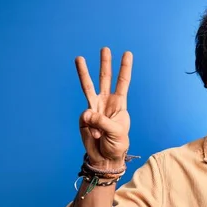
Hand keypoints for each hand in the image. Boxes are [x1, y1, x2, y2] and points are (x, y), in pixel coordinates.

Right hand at [75, 47, 132, 167]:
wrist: (105, 158)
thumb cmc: (116, 145)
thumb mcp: (116, 132)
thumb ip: (102, 121)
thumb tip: (86, 112)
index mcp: (119, 104)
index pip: (123, 83)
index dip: (125, 68)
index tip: (127, 53)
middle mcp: (106, 102)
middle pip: (105, 79)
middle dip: (105, 64)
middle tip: (105, 48)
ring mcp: (93, 108)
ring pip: (88, 87)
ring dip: (84, 72)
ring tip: (79, 57)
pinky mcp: (84, 117)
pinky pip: (85, 118)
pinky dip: (91, 128)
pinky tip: (96, 136)